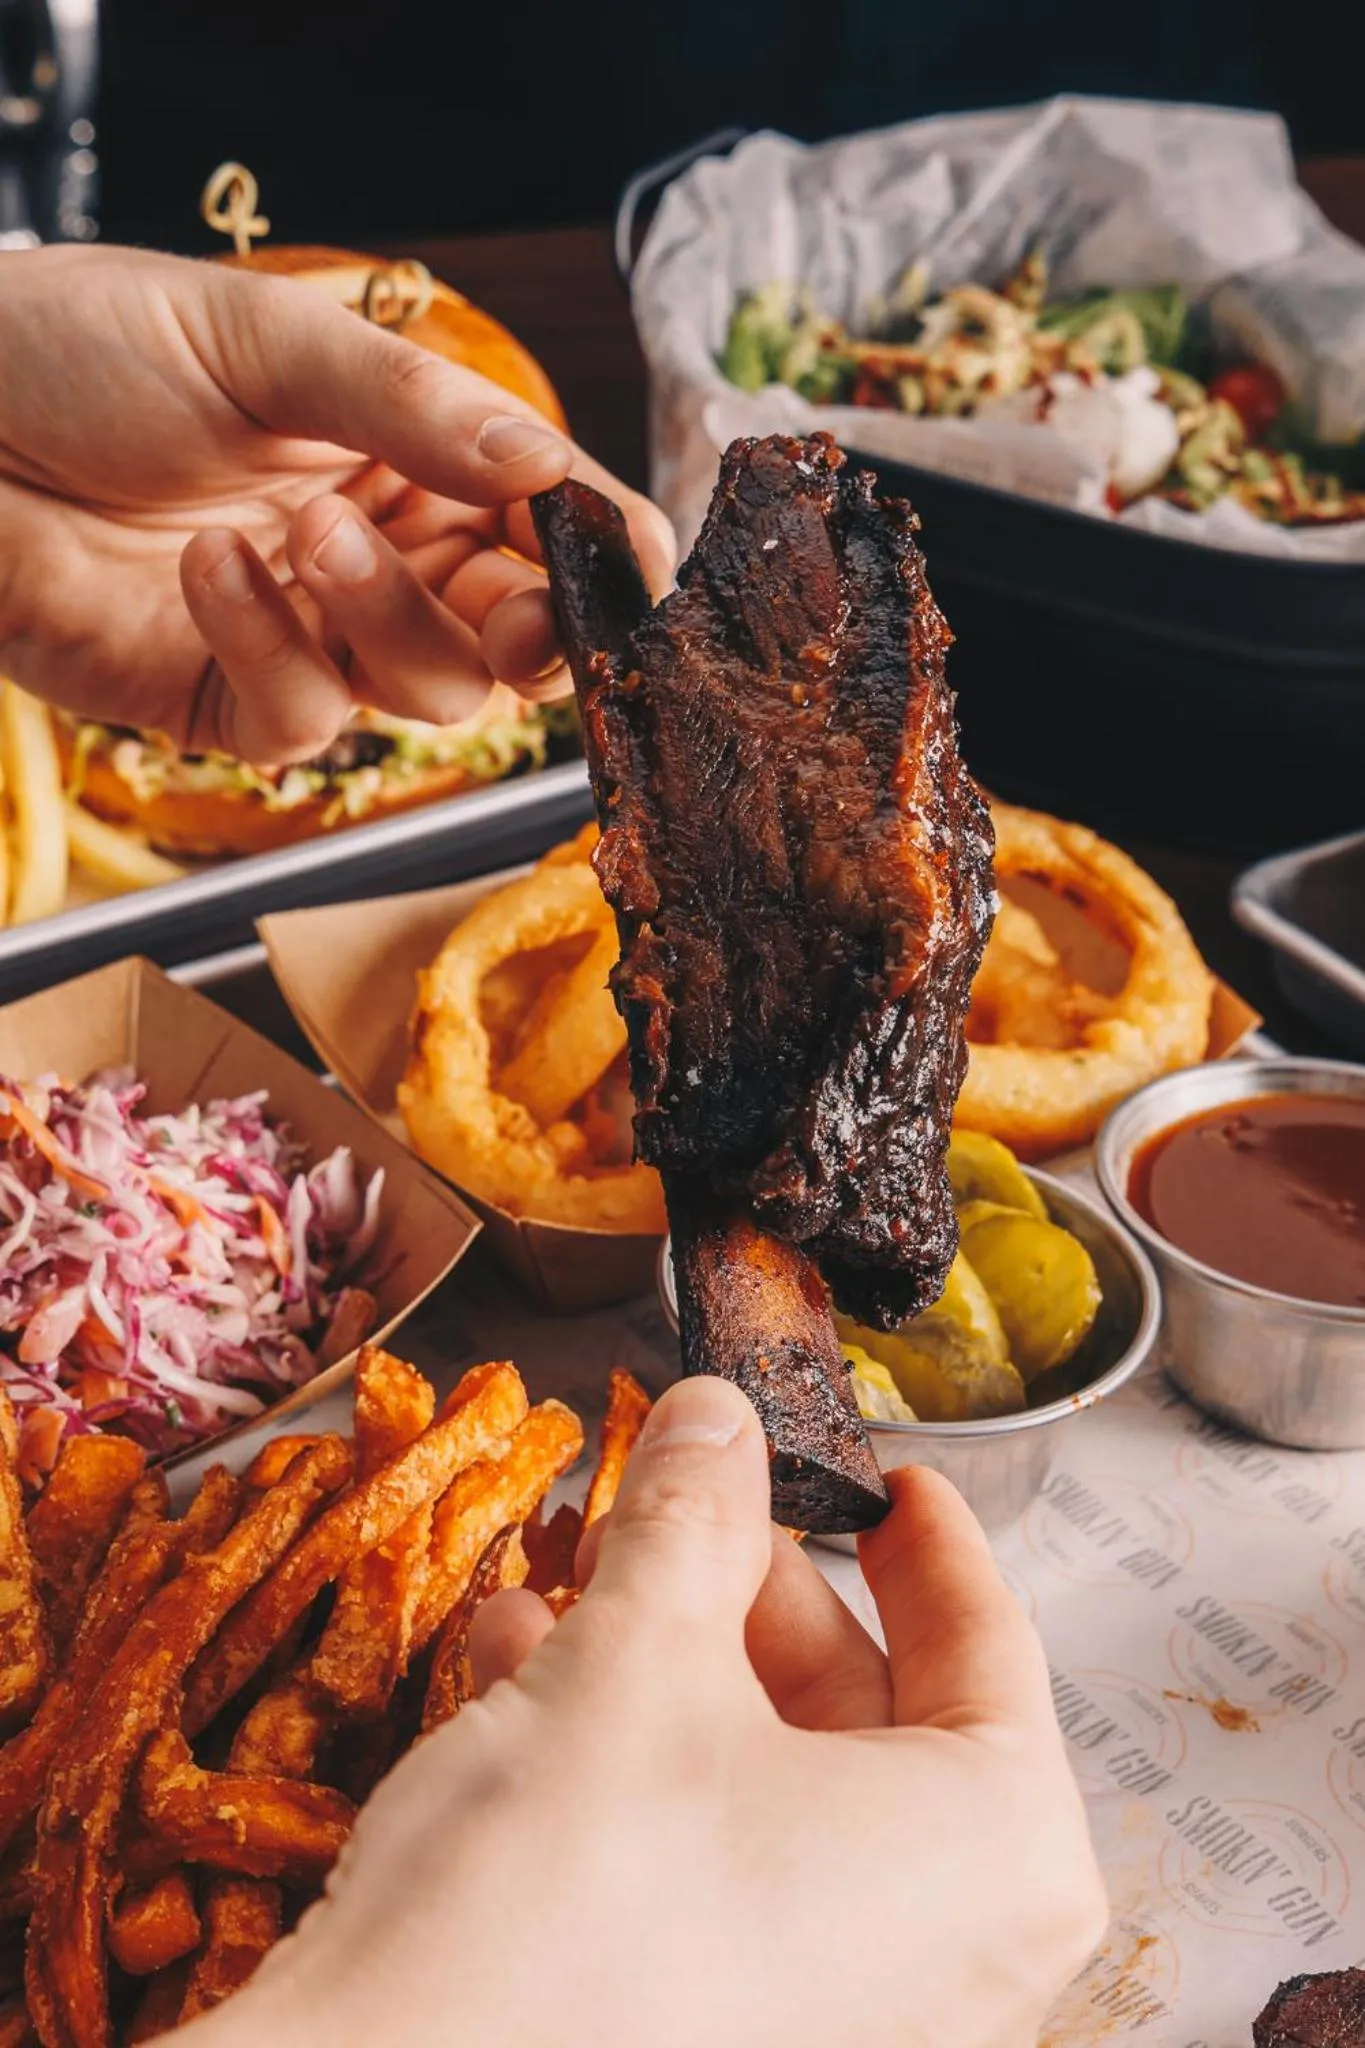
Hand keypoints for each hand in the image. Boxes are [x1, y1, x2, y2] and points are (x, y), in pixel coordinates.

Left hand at [0, 245, 673, 762]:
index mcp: (415, 460)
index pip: (552, 523)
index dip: (606, 556)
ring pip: (430, 693)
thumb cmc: (88, 351)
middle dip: (532, 632)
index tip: (629, 569)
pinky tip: (209, 568)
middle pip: (519, 639)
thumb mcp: (261, 341)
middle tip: (515, 608)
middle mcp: (384, 557)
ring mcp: (315, 637)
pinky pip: (305, 718)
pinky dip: (271, 645)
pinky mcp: (235, 703)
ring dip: (387, 618)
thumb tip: (547, 472)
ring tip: (303, 530)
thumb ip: (410, 406)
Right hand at [189, 1378, 1106, 2047]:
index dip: (918, 1533)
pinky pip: (718, 1869)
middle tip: (678, 1503)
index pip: (989, 1641)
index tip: (878, 1471)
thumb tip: (717, 1414)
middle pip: (866, 1710)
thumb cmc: (571, 1907)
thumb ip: (694, 1514)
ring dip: (668, 1663)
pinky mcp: (735, 2041)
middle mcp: (951, 1958)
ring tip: (573, 1577)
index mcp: (998, 1857)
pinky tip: (526, 1680)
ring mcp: (846, 2016)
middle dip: (744, 1592)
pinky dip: (637, 1766)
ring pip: (775, 1782)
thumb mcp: (638, 1654)